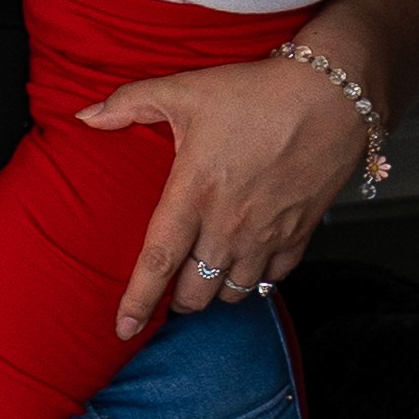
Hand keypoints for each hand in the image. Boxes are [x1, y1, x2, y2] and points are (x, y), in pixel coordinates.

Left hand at [92, 46, 370, 338]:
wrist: (332, 95)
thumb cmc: (255, 92)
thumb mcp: (184, 89)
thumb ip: (129, 103)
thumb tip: (85, 116)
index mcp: (193, 194)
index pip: (157, 262)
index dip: (138, 300)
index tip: (124, 330)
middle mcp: (228, 225)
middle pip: (195, 292)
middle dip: (178, 301)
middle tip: (171, 291)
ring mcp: (267, 234)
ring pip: (234, 292)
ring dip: (216, 291)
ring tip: (206, 277)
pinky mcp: (300, 233)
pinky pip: (274, 278)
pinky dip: (258, 280)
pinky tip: (248, 266)